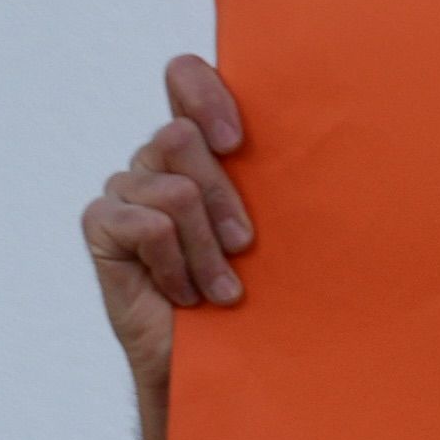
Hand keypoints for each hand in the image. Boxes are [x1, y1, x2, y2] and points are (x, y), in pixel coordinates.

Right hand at [80, 54, 253, 439]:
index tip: (239, 143)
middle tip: (244, 248)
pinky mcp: (102, 224)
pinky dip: (175, 265)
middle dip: (224, 200)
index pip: (184, 76)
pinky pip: (146, 224)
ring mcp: (124, 190)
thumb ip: (276, 178)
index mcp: (199, 149)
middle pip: (181, 137)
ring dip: (205, 248)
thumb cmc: (260, 295)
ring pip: (173, 189)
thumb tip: (337, 133)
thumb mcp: (277, 231)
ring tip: (219, 288)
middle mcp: (156, 161)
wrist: (221, 362)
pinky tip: (183, 294)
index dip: (205, 92)